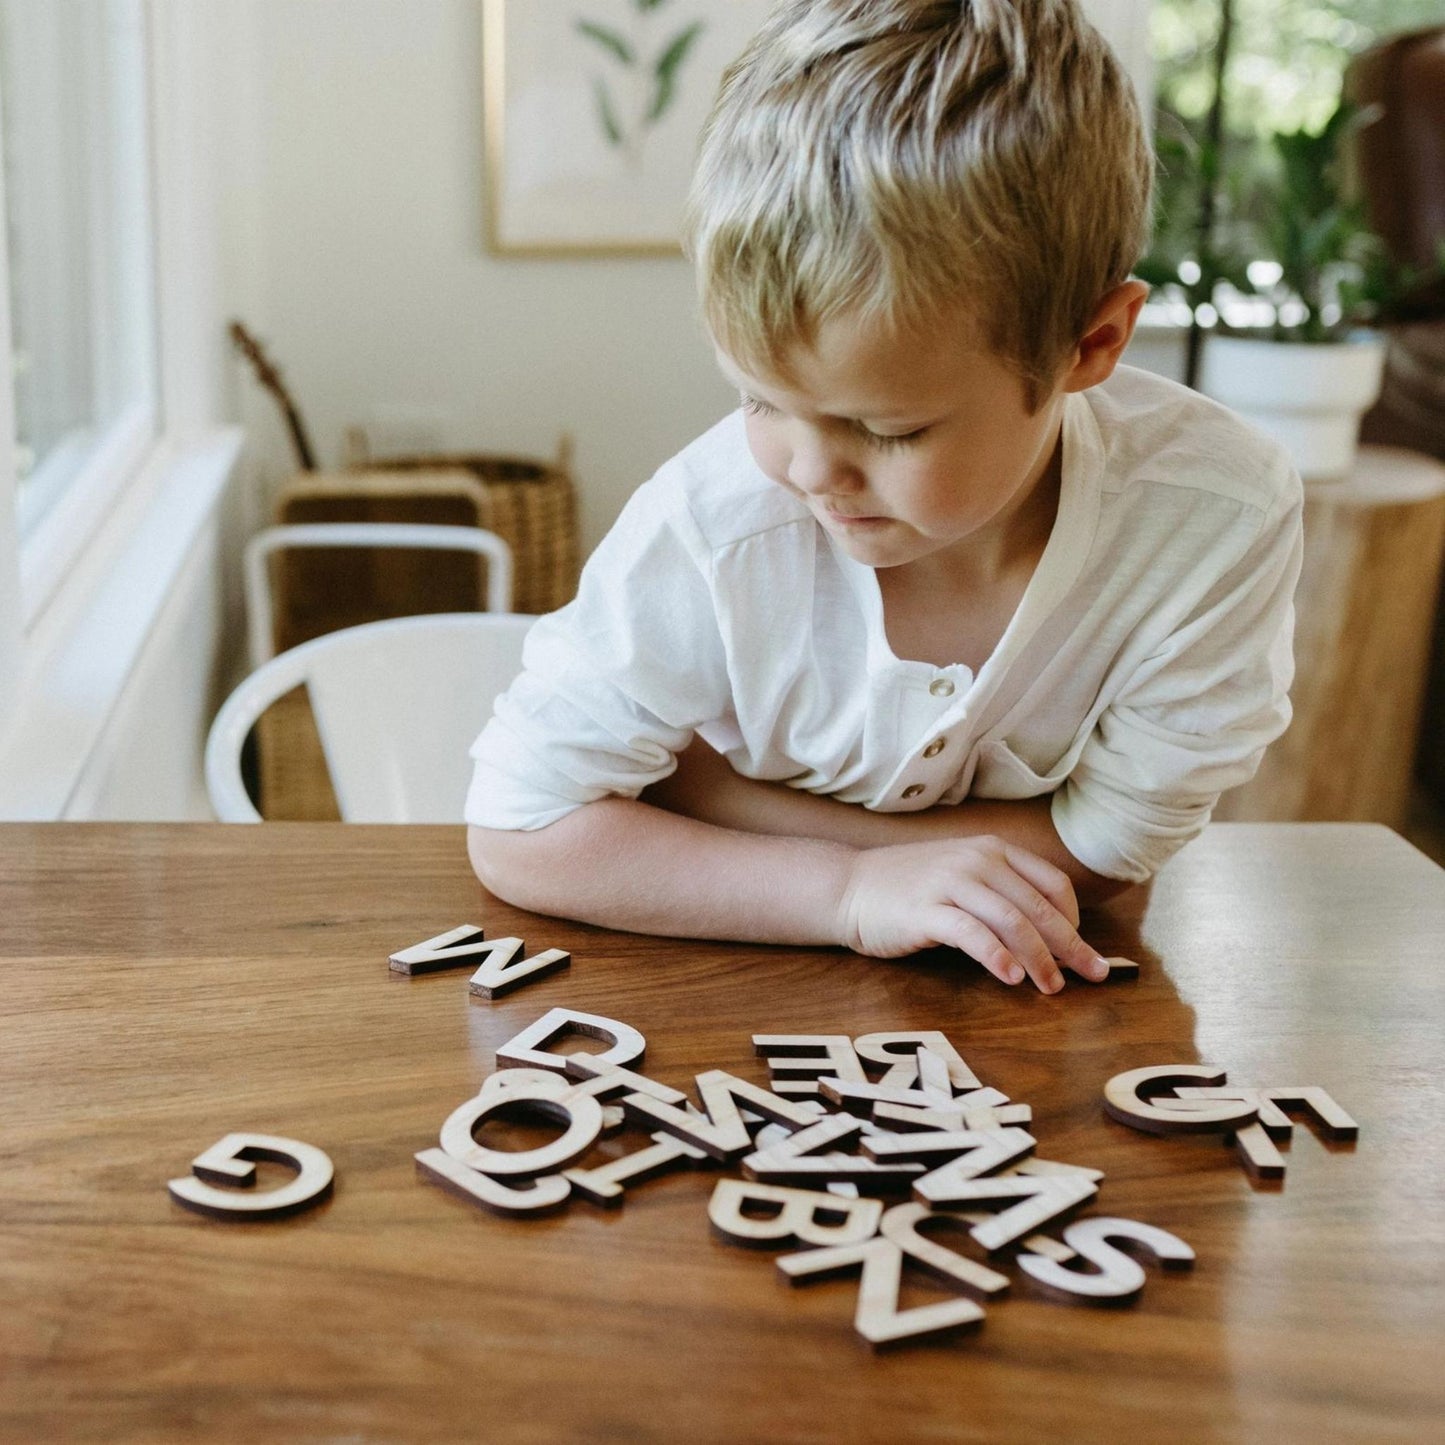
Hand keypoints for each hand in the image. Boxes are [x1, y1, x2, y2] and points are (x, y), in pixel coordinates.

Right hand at [835, 835, 1109, 992]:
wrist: (849, 888)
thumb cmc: (909, 889)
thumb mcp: (962, 876)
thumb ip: (1000, 893)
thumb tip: (1050, 935)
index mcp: (991, 850)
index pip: (1052, 884)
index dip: (1074, 920)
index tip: (1080, 952)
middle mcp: (976, 860)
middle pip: (1038, 907)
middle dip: (1070, 946)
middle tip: (1093, 976)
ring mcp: (950, 882)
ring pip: (1011, 921)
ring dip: (1039, 959)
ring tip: (1051, 988)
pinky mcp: (925, 910)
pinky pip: (971, 933)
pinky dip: (996, 957)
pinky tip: (1010, 978)